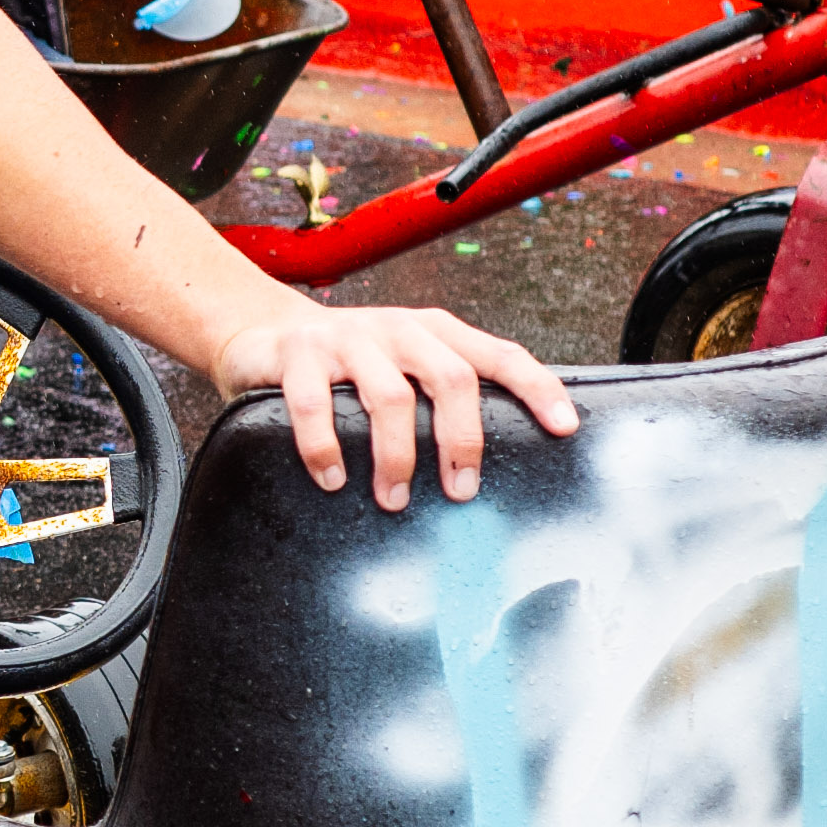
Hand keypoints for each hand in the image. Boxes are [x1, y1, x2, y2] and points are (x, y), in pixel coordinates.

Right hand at [200, 299, 577, 509]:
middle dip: (462, 440)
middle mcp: (397, 329)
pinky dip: (325, 449)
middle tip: (460, 490)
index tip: (565, 427)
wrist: (261, 329)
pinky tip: (331, 479)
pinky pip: (314, 407)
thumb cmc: (348, 362)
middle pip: (451, 378)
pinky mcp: (297, 355)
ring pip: (389, 398)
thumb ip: (442, 394)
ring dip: (397, 457)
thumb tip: (493, 460)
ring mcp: (346, 339)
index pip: (499, 354)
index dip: (536, 387)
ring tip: (394, 498)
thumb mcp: (402, 364)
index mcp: (433, 332)